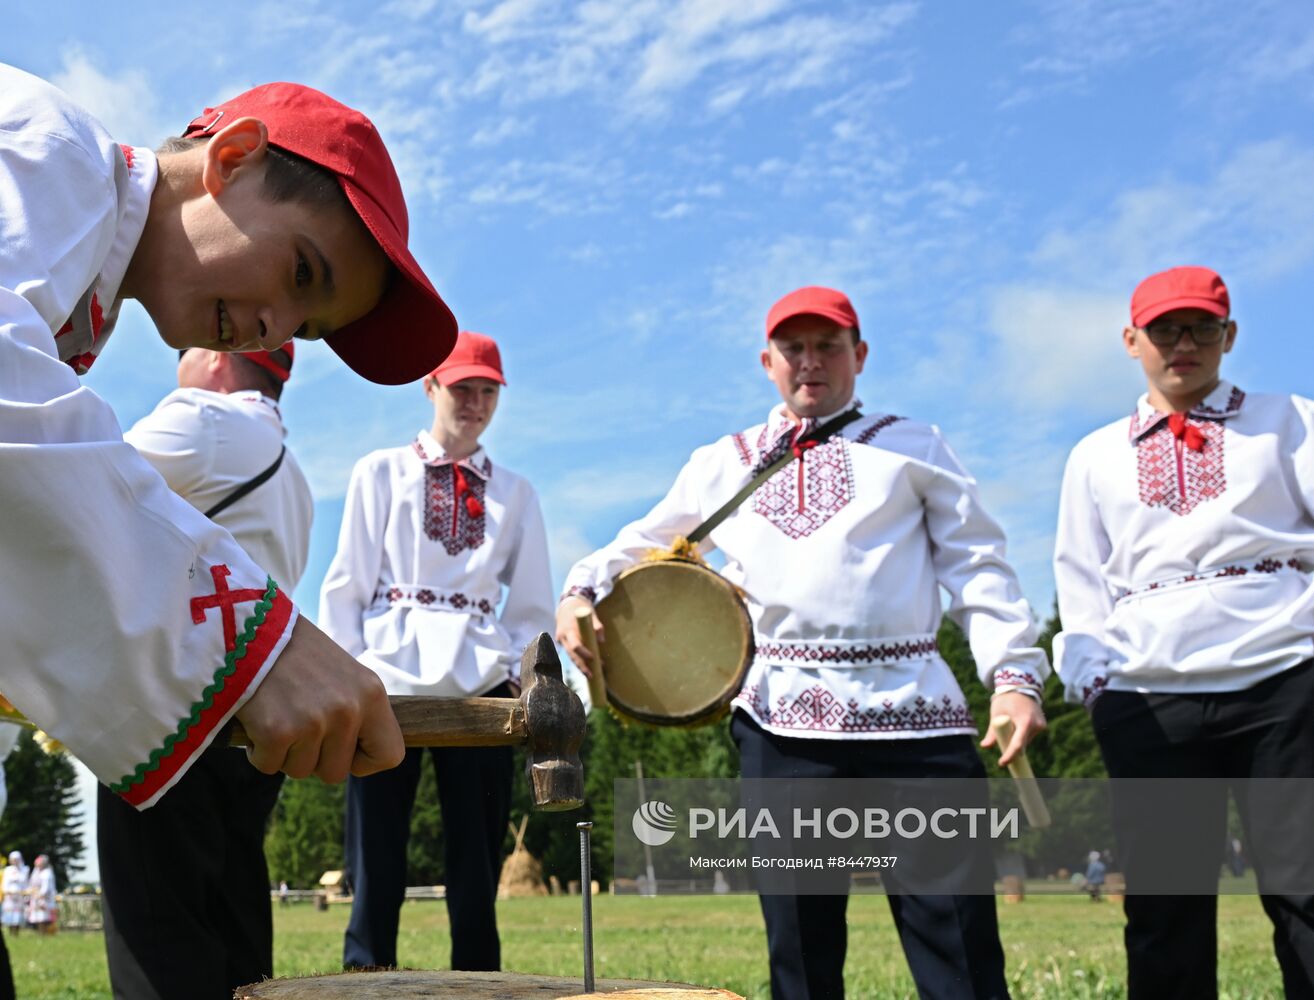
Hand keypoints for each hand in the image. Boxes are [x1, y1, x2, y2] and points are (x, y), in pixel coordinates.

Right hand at [234, 615, 403, 780]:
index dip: (363, 760)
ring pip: (301, 770)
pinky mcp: (277, 731)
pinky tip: (258, 717)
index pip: (389, 754)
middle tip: (298, 723)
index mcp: (372, 694)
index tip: (344, 751)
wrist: (249, 628)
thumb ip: (356, 712)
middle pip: (336, 772)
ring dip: (285, 751)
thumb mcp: (344, 675)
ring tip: (279, 713)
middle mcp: (348, 710)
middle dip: (314, 757)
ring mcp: (313, 722)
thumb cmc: (296, 652)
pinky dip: (258, 749)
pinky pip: (268, 765)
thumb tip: (357, 754)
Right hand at [554, 595, 603, 677]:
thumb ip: (597, 626)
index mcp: (568, 630)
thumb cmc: (580, 608)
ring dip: (581, 665)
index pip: (575, 646)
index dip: (584, 653)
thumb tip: (602, 642)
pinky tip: (588, 665)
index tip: (593, 658)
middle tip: (592, 676)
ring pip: (571, 657)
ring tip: (592, 674)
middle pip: (572, 656)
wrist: (566, 604)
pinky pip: (571, 653)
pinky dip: (579, 659)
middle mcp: (563, 637)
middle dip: (581, 667)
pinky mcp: (563, 642)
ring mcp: (561, 640)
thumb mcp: (590, 613)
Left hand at [980, 691, 1046, 768]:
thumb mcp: (996, 714)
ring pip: (1025, 740)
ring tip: (1011, 721)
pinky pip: (1029, 735)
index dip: (1010, 756)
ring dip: (1017, 738)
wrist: (1020, 686)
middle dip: (1011, 746)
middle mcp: (1036, 724)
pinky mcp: (1043, 725)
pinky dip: (1022, 734)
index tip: (1001, 762)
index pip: (1018, 745)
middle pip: (1022, 744)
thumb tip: (985, 746)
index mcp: (1025, 721)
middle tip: (1002, 734)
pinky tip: (1018, 722)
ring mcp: (1041, 725)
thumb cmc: (1006, 699)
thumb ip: (992, 732)